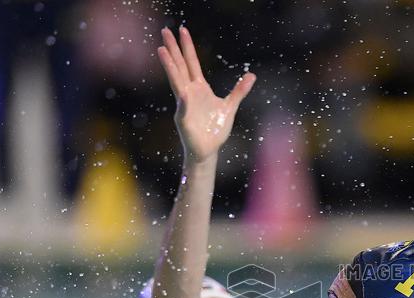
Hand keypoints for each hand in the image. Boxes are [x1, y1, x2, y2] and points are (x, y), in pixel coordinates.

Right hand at [158, 26, 255, 163]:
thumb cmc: (215, 129)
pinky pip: (184, 108)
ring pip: (176, 82)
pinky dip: (183, 101)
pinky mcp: (184, 120)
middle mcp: (189, 93)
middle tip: (165, 30)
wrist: (208, 150)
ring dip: (170, 67)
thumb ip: (239, 91)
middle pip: (180, 67)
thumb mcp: (230, 106)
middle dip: (173, 49)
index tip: (182, 30)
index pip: (191, 63)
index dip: (187, 47)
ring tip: (161, 50)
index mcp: (199, 88)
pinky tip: (183, 92)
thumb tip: (251, 75)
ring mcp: (184, 105)